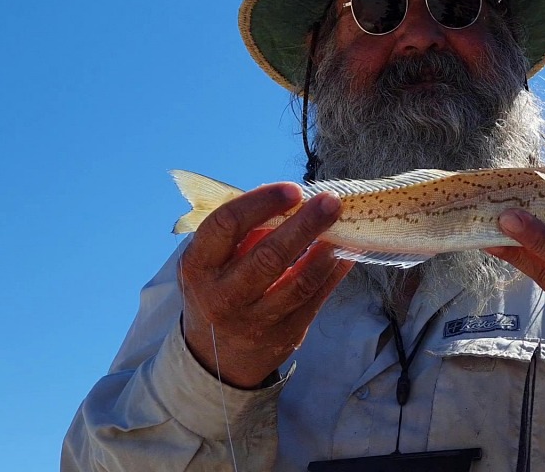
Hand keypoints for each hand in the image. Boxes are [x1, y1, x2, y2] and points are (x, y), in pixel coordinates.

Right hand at [178, 183, 353, 388]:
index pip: (226, 225)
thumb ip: (243, 232)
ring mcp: (254, 320)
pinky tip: (346, 253)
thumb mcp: (212, 261)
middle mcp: (223, 296)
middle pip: (268, 256)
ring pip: (298, 283)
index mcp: (198, 266)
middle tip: (331, 201)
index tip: (294, 189)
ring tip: (342, 227)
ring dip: (325, 252)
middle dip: (305, 225)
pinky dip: (334, 273)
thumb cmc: (219, 289)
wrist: (218, 356)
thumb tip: (290, 198)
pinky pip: (316, 299)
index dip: (262, 203)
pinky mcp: (284, 334)